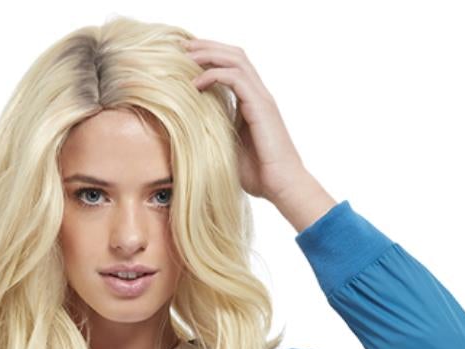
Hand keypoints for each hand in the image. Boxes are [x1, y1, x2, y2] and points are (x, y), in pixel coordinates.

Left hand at [180, 37, 322, 212]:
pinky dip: (214, 75)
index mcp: (252, 101)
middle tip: (181, 46)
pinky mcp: (261, 106)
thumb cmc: (259, 176)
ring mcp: (261, 98)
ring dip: (209, 54)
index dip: (209, 57)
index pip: (231, 66)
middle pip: (233, 54)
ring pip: (235, 59)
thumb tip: (189, 131)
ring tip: (185, 57)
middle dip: (207, 46)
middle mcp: (258, 94)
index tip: (184, 58)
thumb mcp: (228, 149)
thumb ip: (215, 133)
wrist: (283, 186)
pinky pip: (236, 78)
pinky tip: (196, 84)